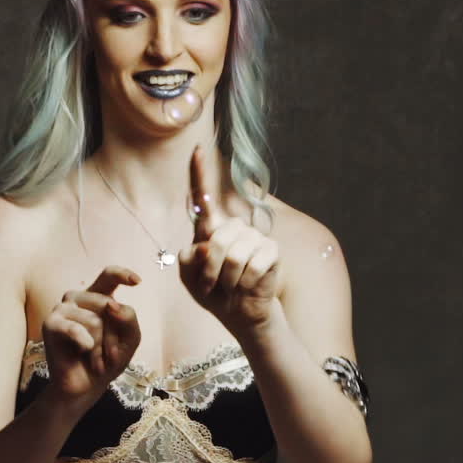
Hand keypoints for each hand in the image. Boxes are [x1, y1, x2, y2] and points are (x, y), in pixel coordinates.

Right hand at [40, 265, 142, 411]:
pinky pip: (75, 328)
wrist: (84, 387)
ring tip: (97, 361)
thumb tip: (113, 305)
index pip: (108, 275)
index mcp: (96, 297)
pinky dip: (86, 343)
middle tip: (111, 357)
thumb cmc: (107, 360)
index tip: (137, 282)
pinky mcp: (50, 324)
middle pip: (107, 304)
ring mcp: (62, 309)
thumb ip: (129, 318)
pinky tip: (85, 350)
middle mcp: (77, 298)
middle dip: (114, 335)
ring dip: (101, 346)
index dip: (122, 274)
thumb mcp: (130, 339)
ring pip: (94, 319)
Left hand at [177, 145, 281, 336]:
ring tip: (230, 287)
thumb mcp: (190, 277)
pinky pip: (252, 265)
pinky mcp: (272, 250)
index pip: (203, 197)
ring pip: (233, 254)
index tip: (197, 149)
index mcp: (211, 228)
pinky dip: (245, 283)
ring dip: (226, 279)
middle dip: (209, 268)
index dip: (199, 173)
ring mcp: (255, 236)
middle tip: (211, 285)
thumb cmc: (214, 292)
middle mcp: (234, 226)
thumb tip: (210, 244)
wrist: (241, 314)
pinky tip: (247, 287)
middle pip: (216, 238)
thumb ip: (190, 258)